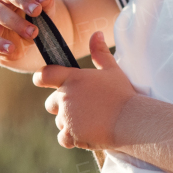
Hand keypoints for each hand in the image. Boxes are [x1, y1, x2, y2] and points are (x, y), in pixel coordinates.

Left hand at [33, 32, 135, 149]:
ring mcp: (67, 117)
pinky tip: (87, 133)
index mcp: (72, 79)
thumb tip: (96, 33)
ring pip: (59, 121)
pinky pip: (63, 138)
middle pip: (50, 103)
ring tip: (91, 121)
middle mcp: (65, 97)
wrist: (131, 120)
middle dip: (62, 106)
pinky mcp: (71, 134)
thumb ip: (100, 52)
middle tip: (84, 109)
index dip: (41, 78)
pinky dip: (72, 138)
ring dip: (70, 123)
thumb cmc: (122, 94)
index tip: (43, 81)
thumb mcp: (112, 70)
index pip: (44, 75)